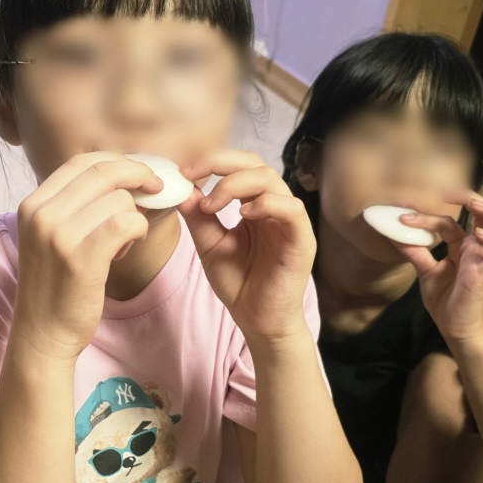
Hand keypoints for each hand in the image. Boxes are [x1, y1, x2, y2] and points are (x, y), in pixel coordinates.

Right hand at [12, 152, 160, 360]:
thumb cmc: (55, 285)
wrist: (42, 333)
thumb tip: (122, 176)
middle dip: (138, 176)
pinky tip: (129, 245)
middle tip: (156, 189)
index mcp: (33, 204)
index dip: (117, 162)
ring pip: (119, 199)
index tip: (138, 173)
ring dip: (134, 215)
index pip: (81, 161)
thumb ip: (75, 206)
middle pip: (103, 172)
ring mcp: (58, 236)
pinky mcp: (81, 259)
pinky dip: (138, 230)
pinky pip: (126, 223)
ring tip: (124, 240)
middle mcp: (41, 215)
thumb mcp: (51, 236)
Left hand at [179, 150, 316, 345]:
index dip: (212, 162)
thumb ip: (199, 218)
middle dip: (221, 162)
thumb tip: (181, 188)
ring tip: (211, 205)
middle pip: (256, 164)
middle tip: (192, 174)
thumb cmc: (240, 284)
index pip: (239, 167)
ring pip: (271, 180)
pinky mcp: (302, 241)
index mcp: (254, 205)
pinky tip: (243, 215)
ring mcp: (290, 222)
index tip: (183, 171)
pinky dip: (267, 204)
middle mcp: (274, 207)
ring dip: (236, 184)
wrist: (258, 321)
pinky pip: (292, 210)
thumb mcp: (209, 246)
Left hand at [394, 191, 482, 342]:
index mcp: (463, 245)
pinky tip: (480, 236)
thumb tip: (393, 233)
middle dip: (471, 198)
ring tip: (475, 205)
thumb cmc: (445, 300)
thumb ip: (414, 252)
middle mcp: (477, 248)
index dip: (427, 216)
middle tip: (447, 193)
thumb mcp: (426, 271)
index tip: (403, 216)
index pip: (449, 221)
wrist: (454, 327)